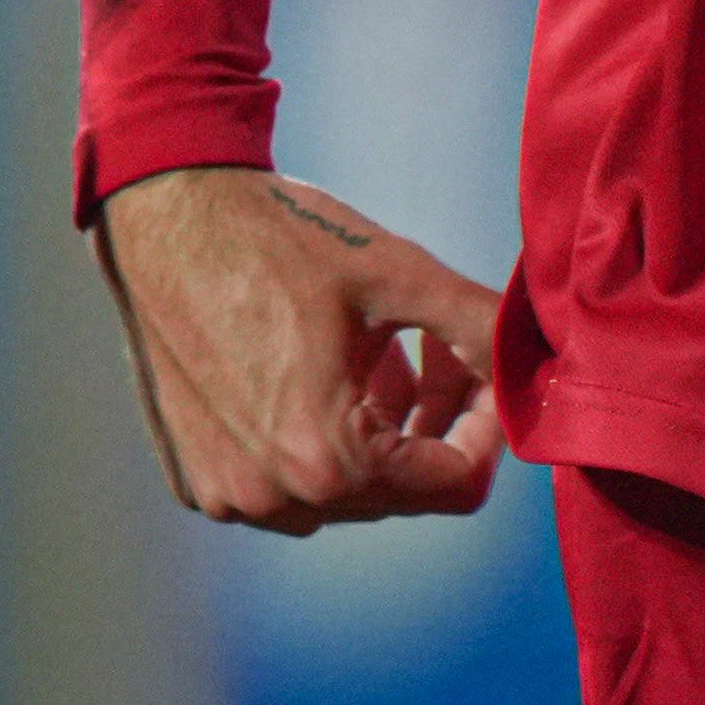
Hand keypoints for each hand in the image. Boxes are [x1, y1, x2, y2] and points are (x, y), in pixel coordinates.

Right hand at [92, 164, 507, 533]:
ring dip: (375, 431)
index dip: (485, 424)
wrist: (160, 207)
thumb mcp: (397, 274)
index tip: (475, 367)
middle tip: (428, 345)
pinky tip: (308, 366)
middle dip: (430, 421)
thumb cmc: (275, 234)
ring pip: (346, 491)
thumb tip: (543, 364)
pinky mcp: (195, 478)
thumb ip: (484, 328)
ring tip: (368, 351)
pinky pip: (284, 483)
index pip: (458, 484)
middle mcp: (275, 497)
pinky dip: (312, 439)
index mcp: (329, 460)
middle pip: (402, 490)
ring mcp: (228, 494)